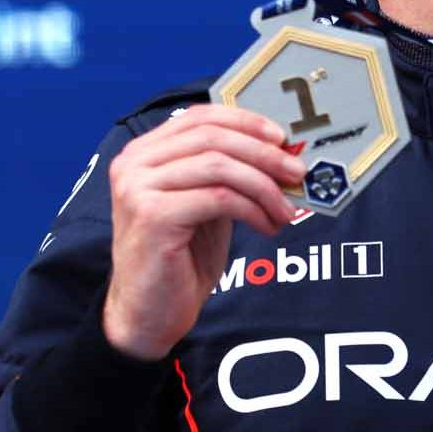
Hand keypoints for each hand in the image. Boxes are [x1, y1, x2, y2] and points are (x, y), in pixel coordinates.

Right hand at [102, 105, 304, 360]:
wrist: (148, 314)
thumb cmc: (179, 260)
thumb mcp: (206, 205)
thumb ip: (227, 174)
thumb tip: (279, 153)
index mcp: (144, 153)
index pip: (200, 117)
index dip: (245, 122)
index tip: (282, 138)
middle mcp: (134, 164)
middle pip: (213, 138)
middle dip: (263, 154)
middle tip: (297, 173)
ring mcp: (139, 188)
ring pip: (219, 166)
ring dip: (263, 185)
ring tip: (286, 210)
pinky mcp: (153, 216)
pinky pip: (219, 198)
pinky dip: (253, 209)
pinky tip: (268, 226)